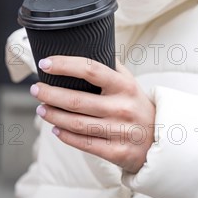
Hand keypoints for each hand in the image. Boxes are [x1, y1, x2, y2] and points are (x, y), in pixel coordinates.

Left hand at [30, 56, 155, 172]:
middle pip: (76, 100)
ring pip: (76, 123)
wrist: (162, 140)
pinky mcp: (117, 152)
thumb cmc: (136, 106)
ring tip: (41, 109)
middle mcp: (122, 108)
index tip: (45, 64)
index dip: (64, 65)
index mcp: (124, 86)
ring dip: (53, 115)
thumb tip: (86, 45)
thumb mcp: (130, 83)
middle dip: (50, 94)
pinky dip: (65, 136)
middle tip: (36, 89)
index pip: (90, 70)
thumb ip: (110, 67)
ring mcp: (120, 131)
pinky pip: (84, 144)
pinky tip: (55, 128)